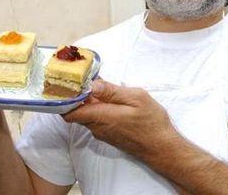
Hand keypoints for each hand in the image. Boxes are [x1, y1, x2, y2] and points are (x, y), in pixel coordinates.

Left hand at [63, 80, 177, 159]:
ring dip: (89, 101)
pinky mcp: (109, 135)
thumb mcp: (136, 98)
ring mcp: (102, 133)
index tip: (67, 83)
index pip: (70, 112)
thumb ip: (112, 91)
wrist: (162, 148)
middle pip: (77, 112)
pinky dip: (97, 108)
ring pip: (87, 115)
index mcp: (101, 117)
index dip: (65, 98)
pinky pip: (96, 119)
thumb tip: (92, 84)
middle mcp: (97, 127)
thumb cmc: (152, 122)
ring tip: (98, 85)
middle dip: (77, 96)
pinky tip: (109, 98)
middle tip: (83, 78)